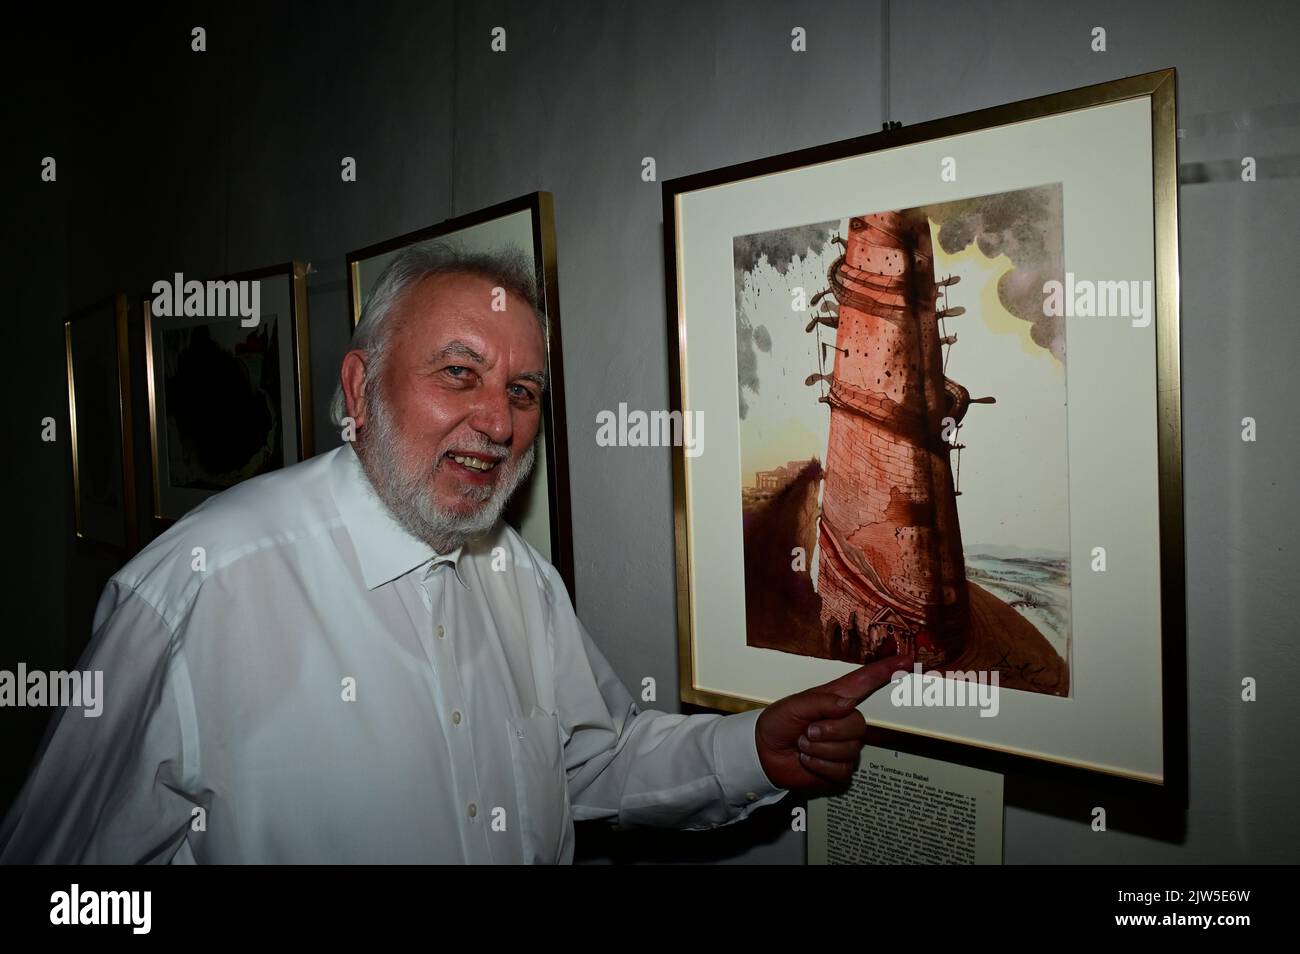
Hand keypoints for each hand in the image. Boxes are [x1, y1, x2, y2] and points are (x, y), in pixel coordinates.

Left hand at [755, 652, 912, 793]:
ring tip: (803, 745)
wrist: (763, 755)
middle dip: (829, 731)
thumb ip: (820, 702)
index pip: (865, 682)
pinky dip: (819, 766)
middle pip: (858, 725)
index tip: (907, 660)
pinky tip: (808, 761)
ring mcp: (845, 746)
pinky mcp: (840, 769)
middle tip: (806, 732)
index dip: (885, 671)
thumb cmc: (776, 724)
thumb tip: (848, 705)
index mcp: (835, 699)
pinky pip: (841, 770)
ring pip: (849, 750)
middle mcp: (844, 721)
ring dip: (819, 750)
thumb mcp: (792, 706)